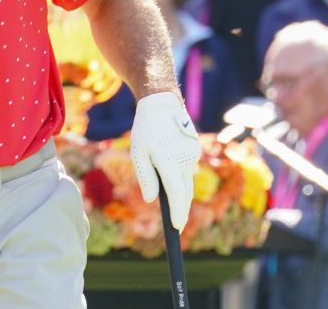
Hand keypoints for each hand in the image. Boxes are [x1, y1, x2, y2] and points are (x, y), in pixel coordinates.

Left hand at [130, 92, 200, 230]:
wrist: (162, 104)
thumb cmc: (146, 129)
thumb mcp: (138, 153)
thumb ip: (146, 177)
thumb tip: (151, 199)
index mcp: (170, 163)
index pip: (177, 196)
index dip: (177, 214)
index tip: (176, 229)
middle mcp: (186, 162)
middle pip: (185, 194)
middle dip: (181, 211)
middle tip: (177, 227)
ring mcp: (192, 156)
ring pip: (187, 182)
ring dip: (181, 194)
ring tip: (175, 210)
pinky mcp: (194, 151)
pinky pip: (187, 170)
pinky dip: (181, 178)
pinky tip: (174, 182)